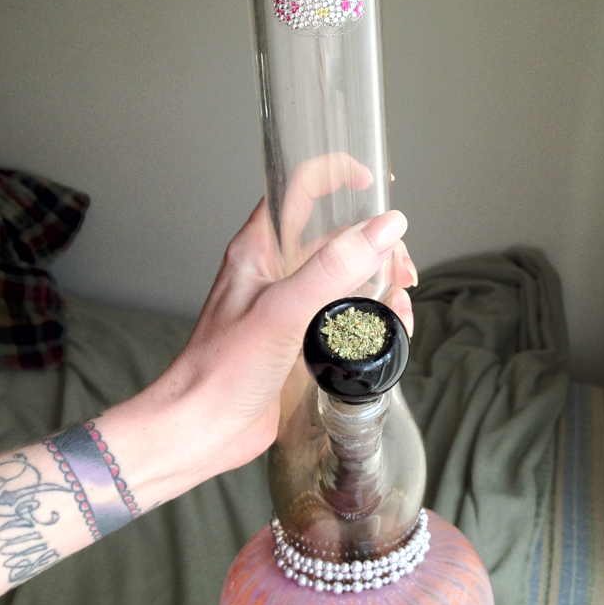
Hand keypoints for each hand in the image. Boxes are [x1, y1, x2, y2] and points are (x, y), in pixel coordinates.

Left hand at [149, 199, 414, 478]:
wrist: (201, 430)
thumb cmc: (221, 369)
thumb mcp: (283, 312)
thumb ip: (334, 268)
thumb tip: (384, 228)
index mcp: (259, 248)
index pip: (297, 188)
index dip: (334, 174)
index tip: (372, 181)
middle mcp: (275, 271)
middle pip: (335, 236)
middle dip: (376, 245)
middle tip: (402, 270)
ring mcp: (288, 305)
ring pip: (345, 277)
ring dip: (379, 285)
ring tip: (399, 309)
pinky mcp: (299, 338)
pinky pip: (342, 314)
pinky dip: (370, 318)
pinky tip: (385, 335)